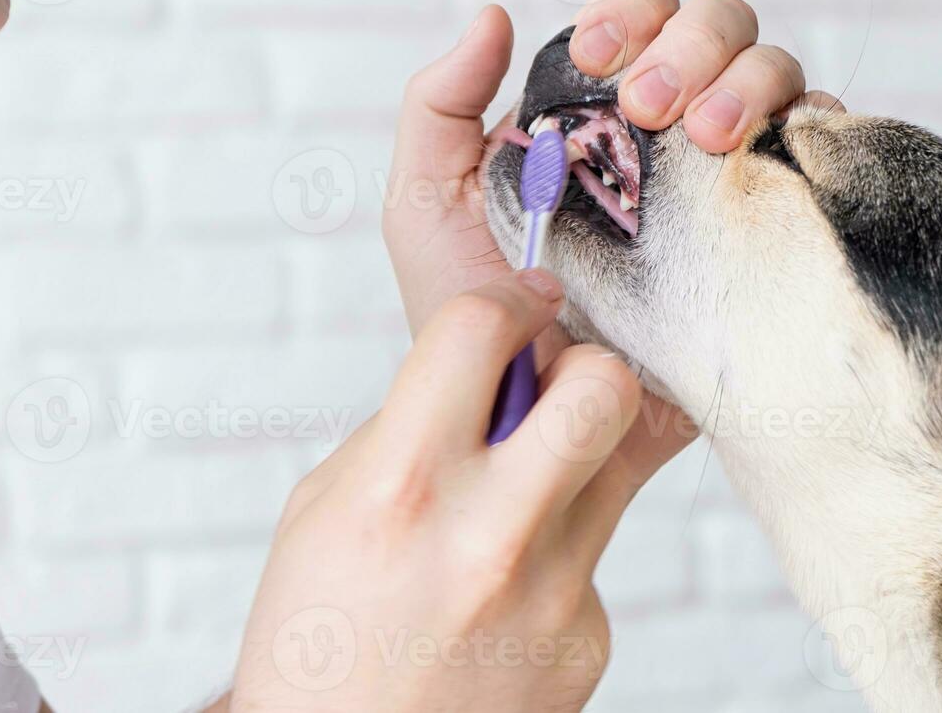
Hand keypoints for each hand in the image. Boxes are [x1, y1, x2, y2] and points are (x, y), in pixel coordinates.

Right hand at [229, 270, 694, 712]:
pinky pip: (598, 548)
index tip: (513, 311)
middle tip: (551, 388)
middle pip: (604, 386)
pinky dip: (561, 548)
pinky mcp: (591, 637)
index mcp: (400, 490)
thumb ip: (407, 428)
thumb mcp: (322, 513)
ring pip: (623, 458)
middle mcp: (489, 536)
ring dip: (581, 448)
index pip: (482, 329)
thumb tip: (490, 368)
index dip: (504, 301)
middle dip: (585, 364)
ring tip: (525, 486)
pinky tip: (507, 593)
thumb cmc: (318, 640)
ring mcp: (554, 592)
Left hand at [384, 0, 830, 336]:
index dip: (631, 13)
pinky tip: (770, 158)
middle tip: (649, 107)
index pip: (638, 18)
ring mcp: (725, 179)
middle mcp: (669, 132)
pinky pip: (821, 156)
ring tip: (709, 138)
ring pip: (779, 75)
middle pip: (720, 28)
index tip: (598, 59)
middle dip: (694, 44)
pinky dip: (816, 132)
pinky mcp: (770, 233)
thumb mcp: (429, 206)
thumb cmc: (480, 319)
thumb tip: (494, 15)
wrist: (542, 423)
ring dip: (750, 83)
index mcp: (595, 109)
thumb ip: (439, 107)